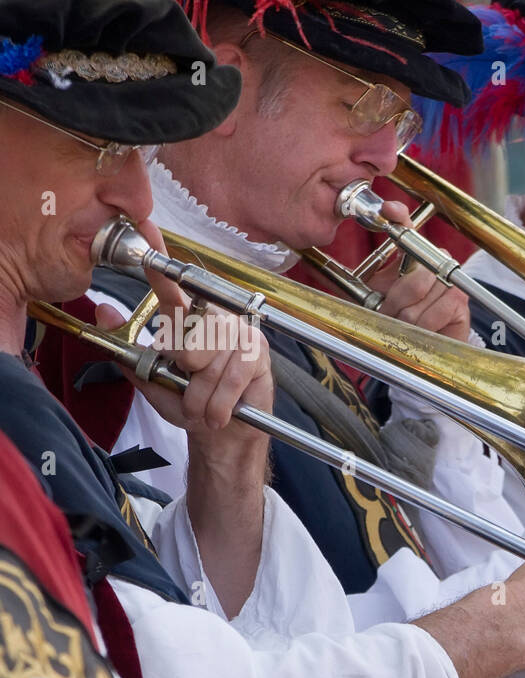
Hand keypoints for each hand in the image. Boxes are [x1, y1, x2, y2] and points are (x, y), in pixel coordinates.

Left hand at [100, 219, 274, 450]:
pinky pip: (230, 377)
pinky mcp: (257, 353)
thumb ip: (126, 346)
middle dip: (182, 374)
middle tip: (189, 387)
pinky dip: (218, 403)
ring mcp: (238, 333)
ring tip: (202, 407)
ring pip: (205, 364)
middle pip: (184, 340)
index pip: (171, 287)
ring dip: (199, 397)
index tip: (147, 231)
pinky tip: (219, 412)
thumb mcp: (151, 376)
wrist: (226, 433)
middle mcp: (214, 318)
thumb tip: (102, 308)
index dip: (159, 262)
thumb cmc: (191, 402)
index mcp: (187, 319)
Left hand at [369, 200, 471, 342]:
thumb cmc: (399, 318)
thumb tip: (318, 271)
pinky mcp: (460, 302)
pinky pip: (432, 314)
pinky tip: (419, 333)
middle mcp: (435, 261)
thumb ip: (357, 283)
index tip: (389, 210)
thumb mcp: (375, 297)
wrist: (425, 344)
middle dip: (393, 302)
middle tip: (387, 315)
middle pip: (412, 274)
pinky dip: (420, 328)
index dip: (398, 216)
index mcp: (413, 254)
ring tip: (403, 326)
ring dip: (404, 319)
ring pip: (418, 298)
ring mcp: (450, 280)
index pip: (406, 227)